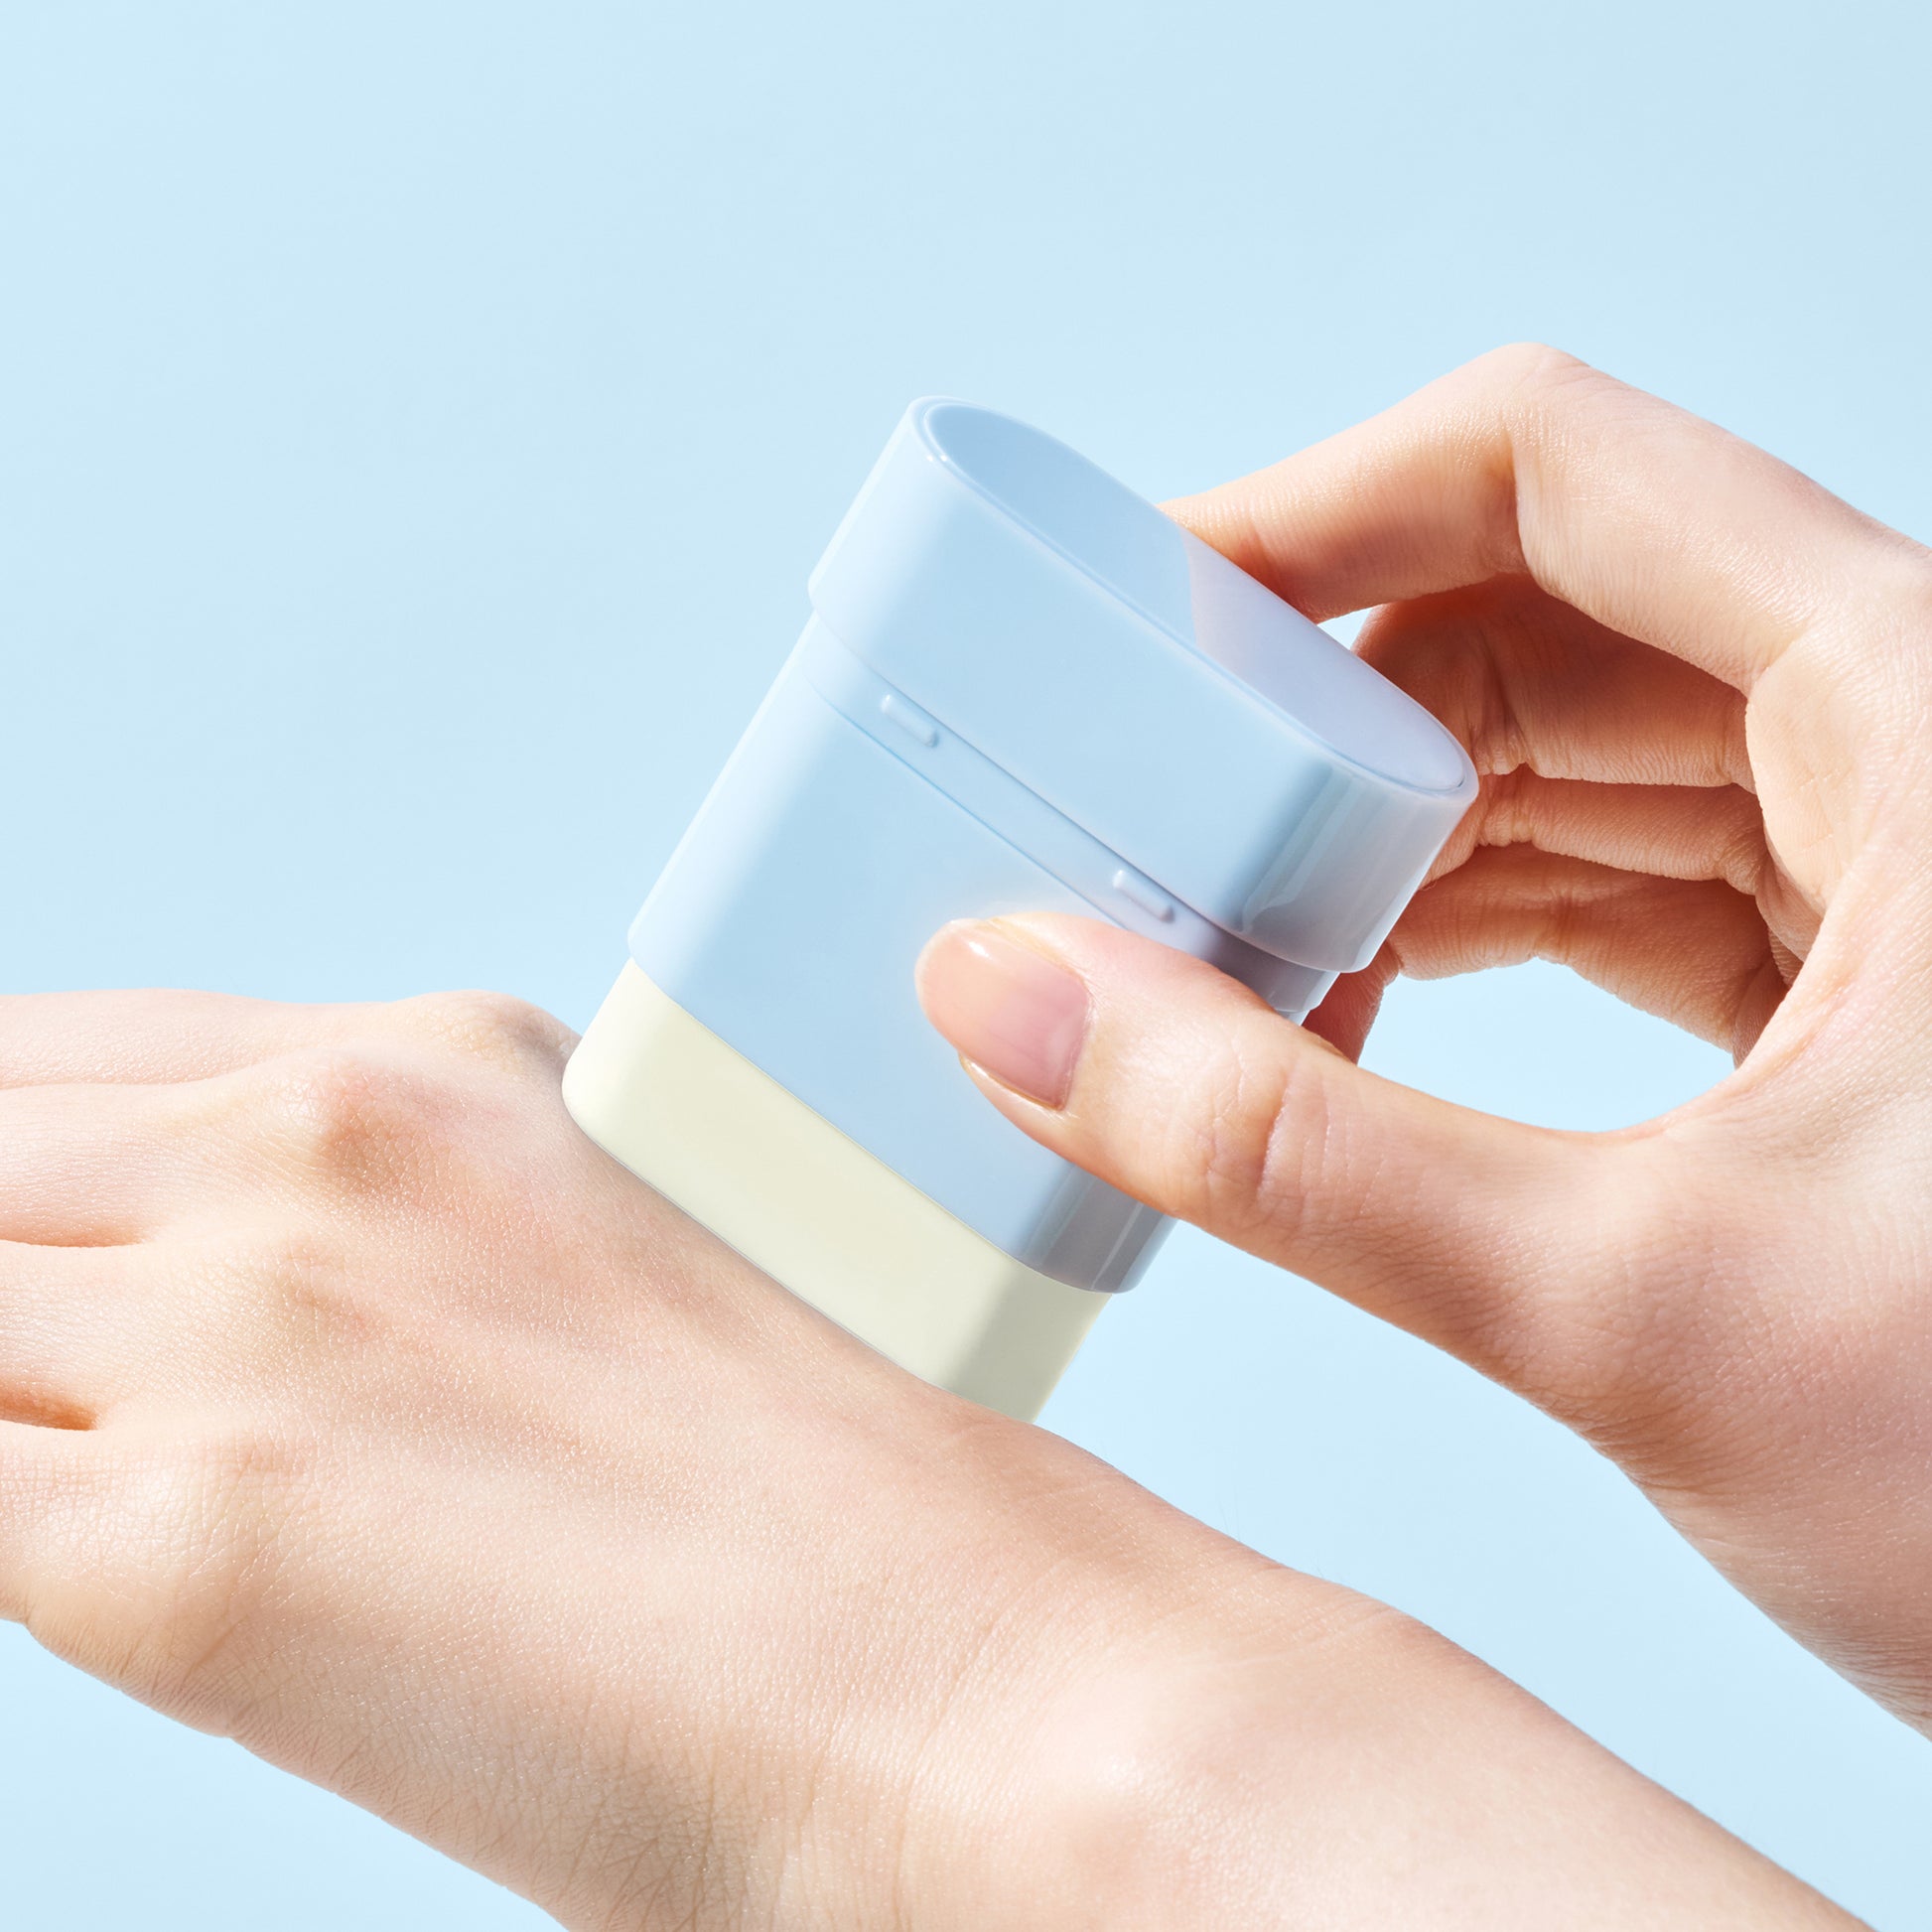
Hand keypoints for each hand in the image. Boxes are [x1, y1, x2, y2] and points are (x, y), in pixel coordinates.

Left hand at [0, 982, 1851, 1924]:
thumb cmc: (826, 1514)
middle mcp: (331, 1142)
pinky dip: (5, 1511)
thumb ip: (373, 1235)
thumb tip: (172, 1296)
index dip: (5, 1171)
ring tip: (91, 1475)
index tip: (23, 1260)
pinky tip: (98, 1563)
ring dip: (6, 1385)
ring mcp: (247, 1321)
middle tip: (54, 1378)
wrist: (961, 1671)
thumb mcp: (597, 1261)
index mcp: (442, 1067)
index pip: (66, 1061)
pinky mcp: (179, 1541)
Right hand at [918, 343, 1931, 1730]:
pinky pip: (1602, 881)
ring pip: (1557, 758)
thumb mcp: (1647, 1307)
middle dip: (1314, 722)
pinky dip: (1450, 932)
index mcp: (1923, 717)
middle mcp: (1905, 750)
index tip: (1143, 615)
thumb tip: (1023, 1005)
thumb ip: (1295, 1155)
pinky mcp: (1845, 985)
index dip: (1319, 511)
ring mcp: (1879, 867)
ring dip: (1367, 843)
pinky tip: (1332, 1017)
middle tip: (1135, 825)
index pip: (1555, 476)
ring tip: (1211, 951)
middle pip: (1532, 617)